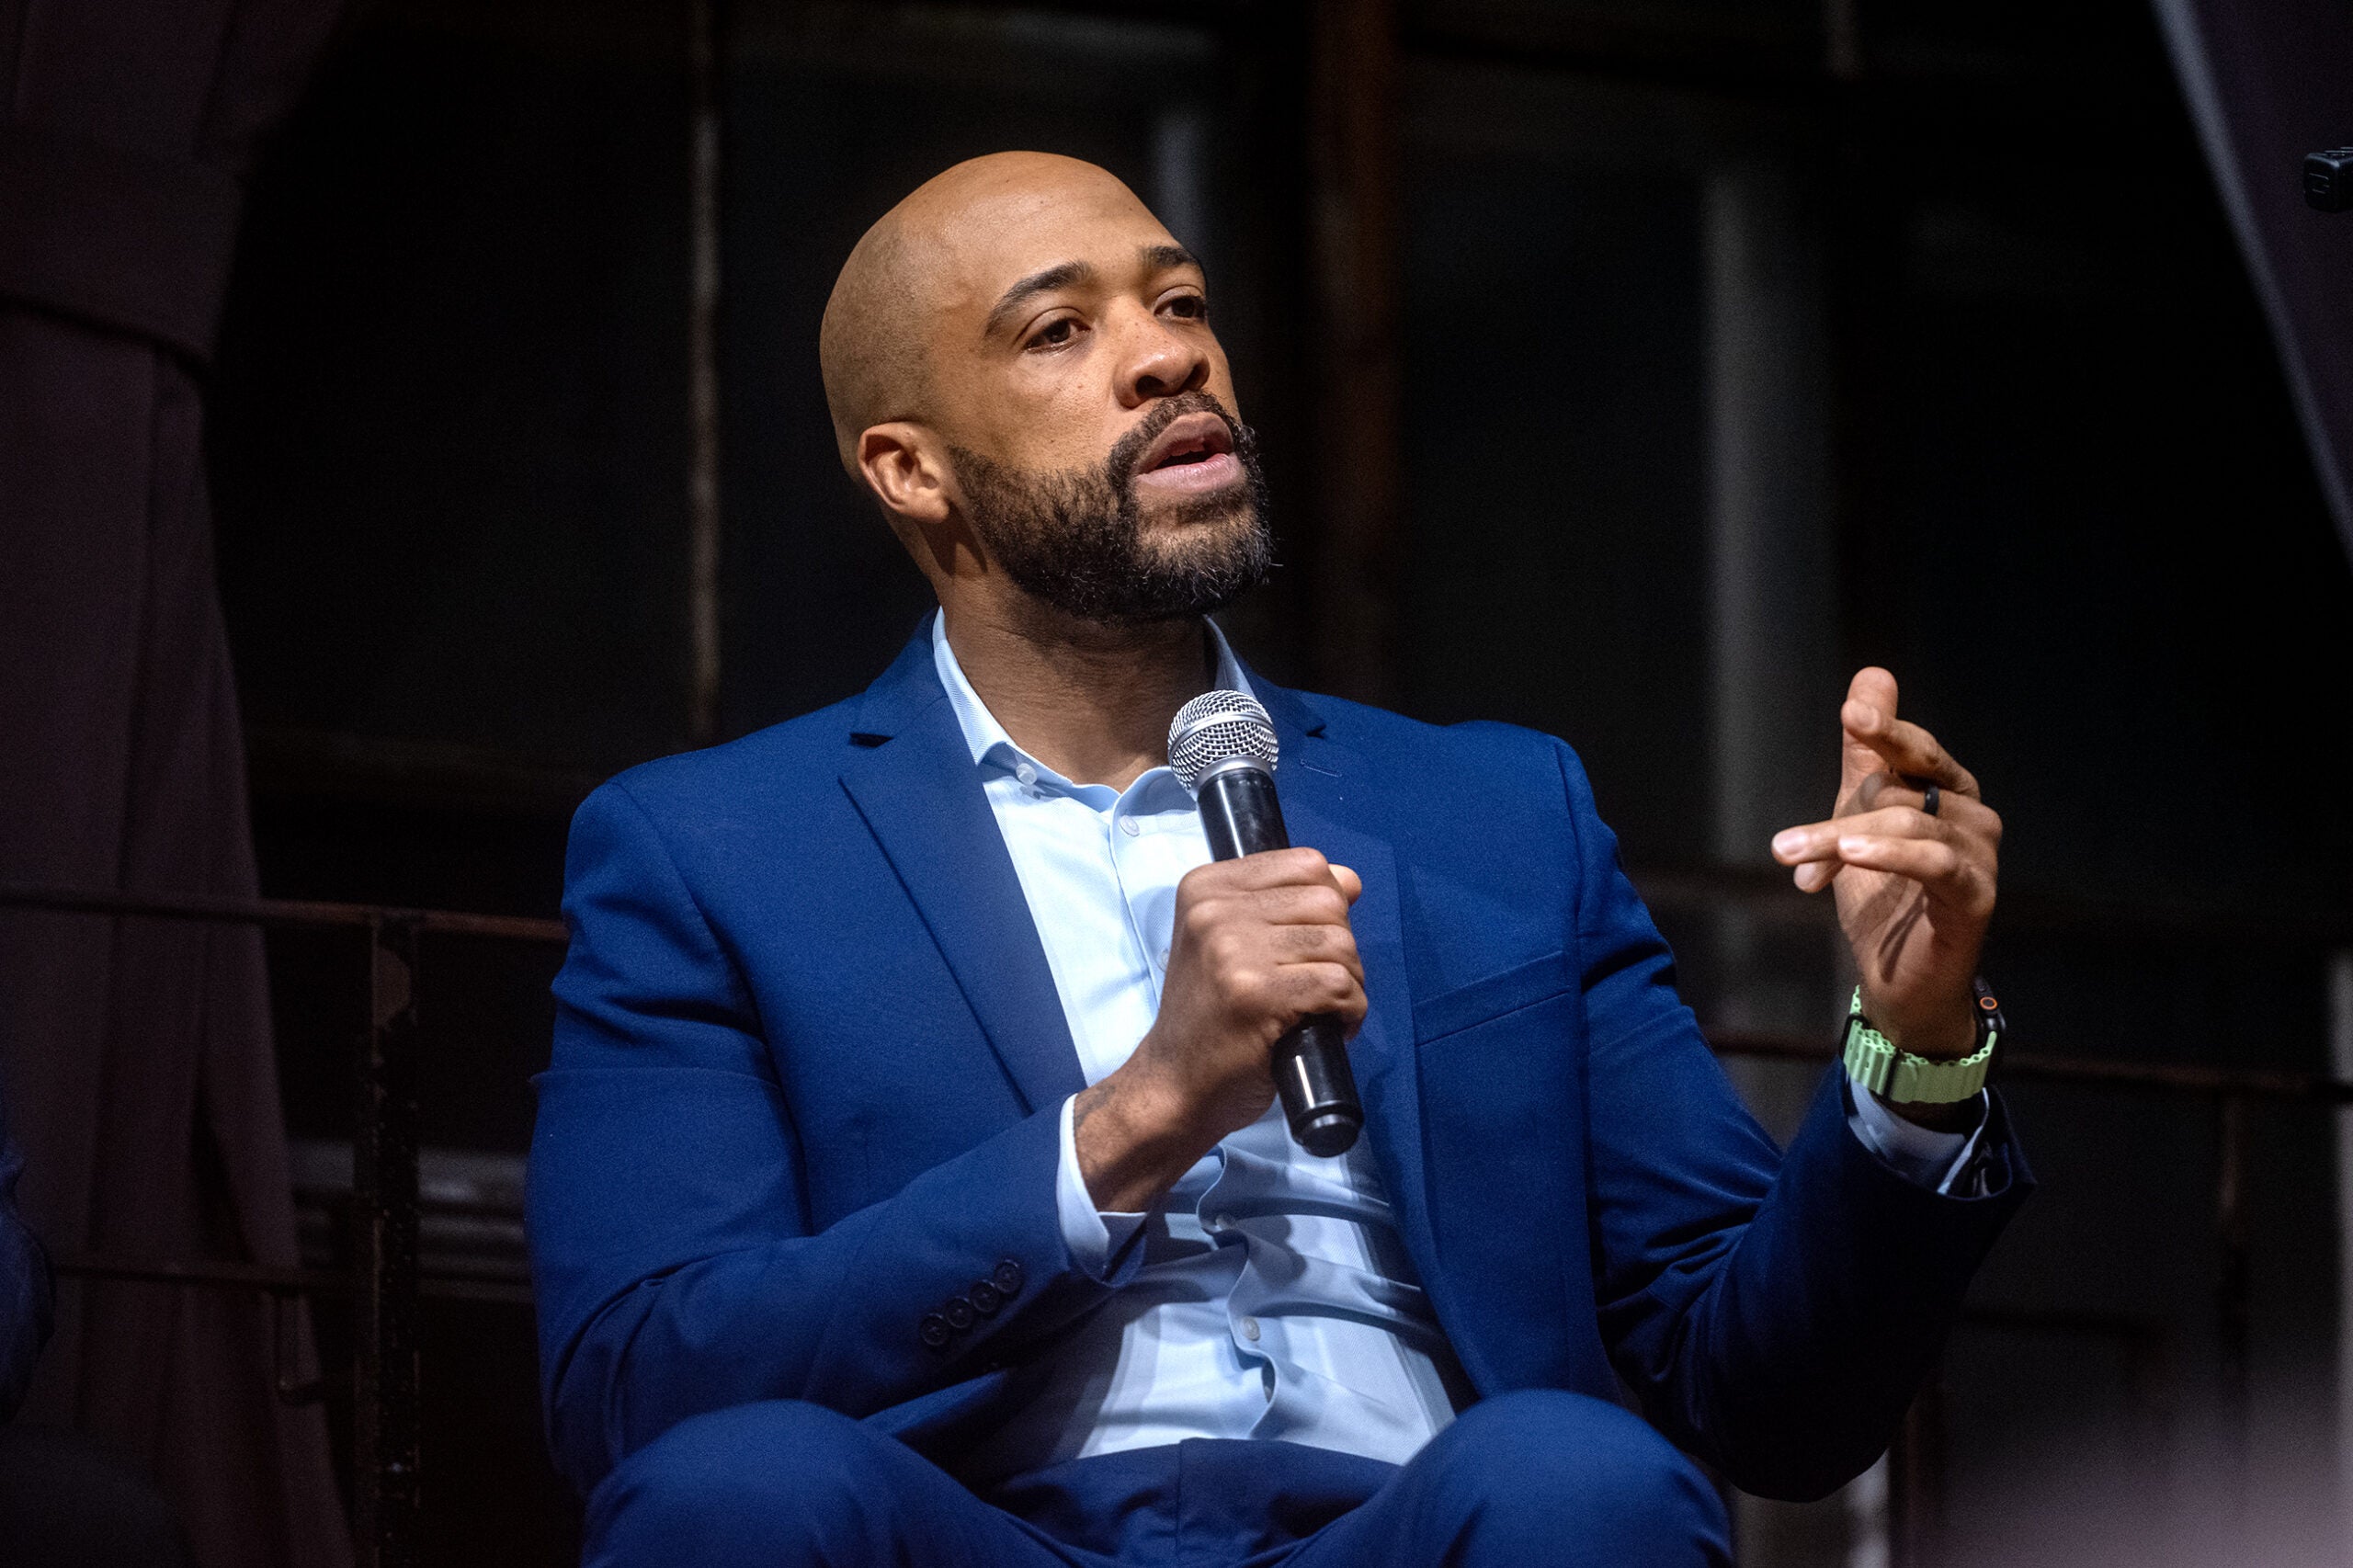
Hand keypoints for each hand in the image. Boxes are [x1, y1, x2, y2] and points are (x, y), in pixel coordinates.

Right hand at [1073, 848, 1364, 1211]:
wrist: (1175, 1084)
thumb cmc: (1211, 1017)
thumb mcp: (1232, 943)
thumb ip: (1284, 905)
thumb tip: (1349, 879)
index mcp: (1206, 886)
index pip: (1307, 864)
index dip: (1327, 905)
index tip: (1309, 946)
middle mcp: (1214, 910)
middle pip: (1328, 902)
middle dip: (1342, 946)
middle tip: (1320, 984)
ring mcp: (1232, 950)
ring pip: (1340, 943)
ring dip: (1350, 981)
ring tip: (1325, 1008)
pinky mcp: (1256, 994)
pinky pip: (1339, 985)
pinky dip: (1351, 1009)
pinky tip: (1331, 1026)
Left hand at [1770, 668, 1999, 1063]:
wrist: (1897, 980)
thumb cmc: (1881, 896)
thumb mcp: (1856, 817)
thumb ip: (1865, 754)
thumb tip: (1871, 676)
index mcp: (1945, 792)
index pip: (1914, 750)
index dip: (1886, 730)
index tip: (1852, 714)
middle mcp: (1970, 817)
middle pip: (1900, 793)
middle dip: (1836, 819)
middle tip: (1782, 847)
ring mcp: (1979, 856)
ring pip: (1906, 826)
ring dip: (1841, 842)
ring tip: (1792, 859)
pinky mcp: (1976, 896)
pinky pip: (1935, 862)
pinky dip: (1891, 854)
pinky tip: (1849, 856)